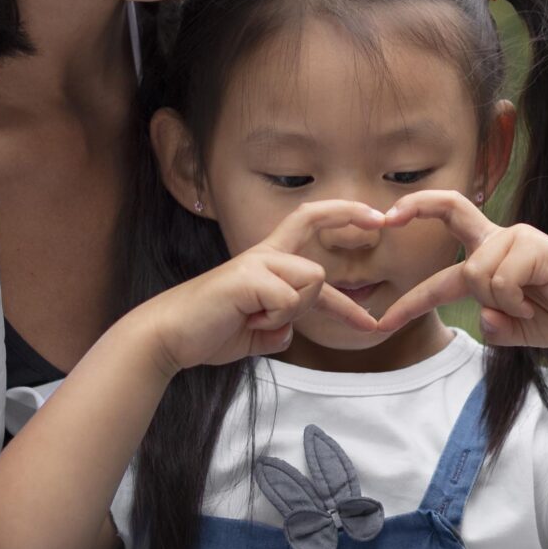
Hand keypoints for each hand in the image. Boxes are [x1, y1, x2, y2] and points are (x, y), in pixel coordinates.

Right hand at [144, 204, 383, 370]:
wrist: (170, 335)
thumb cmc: (210, 331)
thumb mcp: (258, 331)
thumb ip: (279, 325)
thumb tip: (290, 329)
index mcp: (268, 260)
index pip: (310, 220)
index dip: (344, 213)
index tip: (377, 218)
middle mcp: (264, 255)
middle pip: (318, 269)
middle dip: (337, 305)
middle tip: (370, 314)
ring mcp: (256, 263)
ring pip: (309, 284)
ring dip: (291, 314)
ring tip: (256, 322)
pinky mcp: (247, 278)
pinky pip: (287, 301)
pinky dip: (273, 321)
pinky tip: (247, 321)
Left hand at [370, 189, 547, 347]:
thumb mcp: (519, 330)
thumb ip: (496, 327)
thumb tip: (483, 316)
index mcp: (491, 257)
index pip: (444, 269)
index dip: (412, 296)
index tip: (383, 319)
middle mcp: (499, 239)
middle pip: (450, 207)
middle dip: (415, 206)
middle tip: (387, 217)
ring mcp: (516, 237)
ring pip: (475, 275)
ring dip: (498, 302)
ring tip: (527, 305)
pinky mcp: (534, 244)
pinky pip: (501, 281)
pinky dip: (514, 301)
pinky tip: (537, 300)